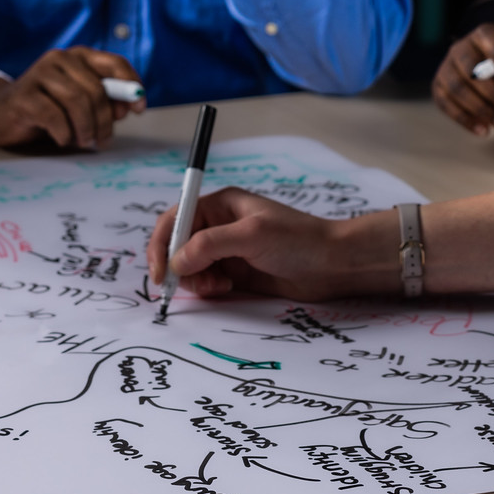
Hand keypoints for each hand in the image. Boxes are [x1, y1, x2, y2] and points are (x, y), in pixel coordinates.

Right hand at [0, 48, 142, 149]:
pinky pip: (55, 116)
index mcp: (78, 57)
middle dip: (105, 120)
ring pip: (77, 101)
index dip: (132, 86)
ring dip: (86, 128)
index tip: (139, 110)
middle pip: (96, 89)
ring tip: (83, 141)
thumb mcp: (79, 103)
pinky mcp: (24, 95)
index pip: (115, 64)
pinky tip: (62, 139)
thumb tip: (126, 108)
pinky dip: (64, 133)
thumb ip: (103, 102)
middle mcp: (59, 59)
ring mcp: (39, 74)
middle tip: (103, 140)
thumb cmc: (45, 109)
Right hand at [147, 187, 392, 302]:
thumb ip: (210, 244)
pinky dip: (207, 288)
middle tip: (187, 285)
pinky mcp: (235, 273)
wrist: (333, 264)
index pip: (175, 219)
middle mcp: (219, 225)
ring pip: (189, 267)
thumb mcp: (251, 235)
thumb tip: (176, 261)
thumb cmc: (298, 239)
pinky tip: (225, 289)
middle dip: (177, 266)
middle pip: (177, 245)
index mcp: (220, 205)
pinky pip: (206, 281)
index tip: (160, 271)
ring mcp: (227, 250)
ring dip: (195, 280)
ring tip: (217, 286)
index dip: (161, 243)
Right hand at [432, 24, 493, 135]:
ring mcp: (446, 67)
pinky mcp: (438, 87)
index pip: (488, 38)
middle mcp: (460, 47)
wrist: (489, 72)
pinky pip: (446, 104)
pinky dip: (465, 119)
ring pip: (458, 88)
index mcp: (483, 35)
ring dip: (483, 110)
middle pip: (472, 69)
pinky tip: (484, 131)